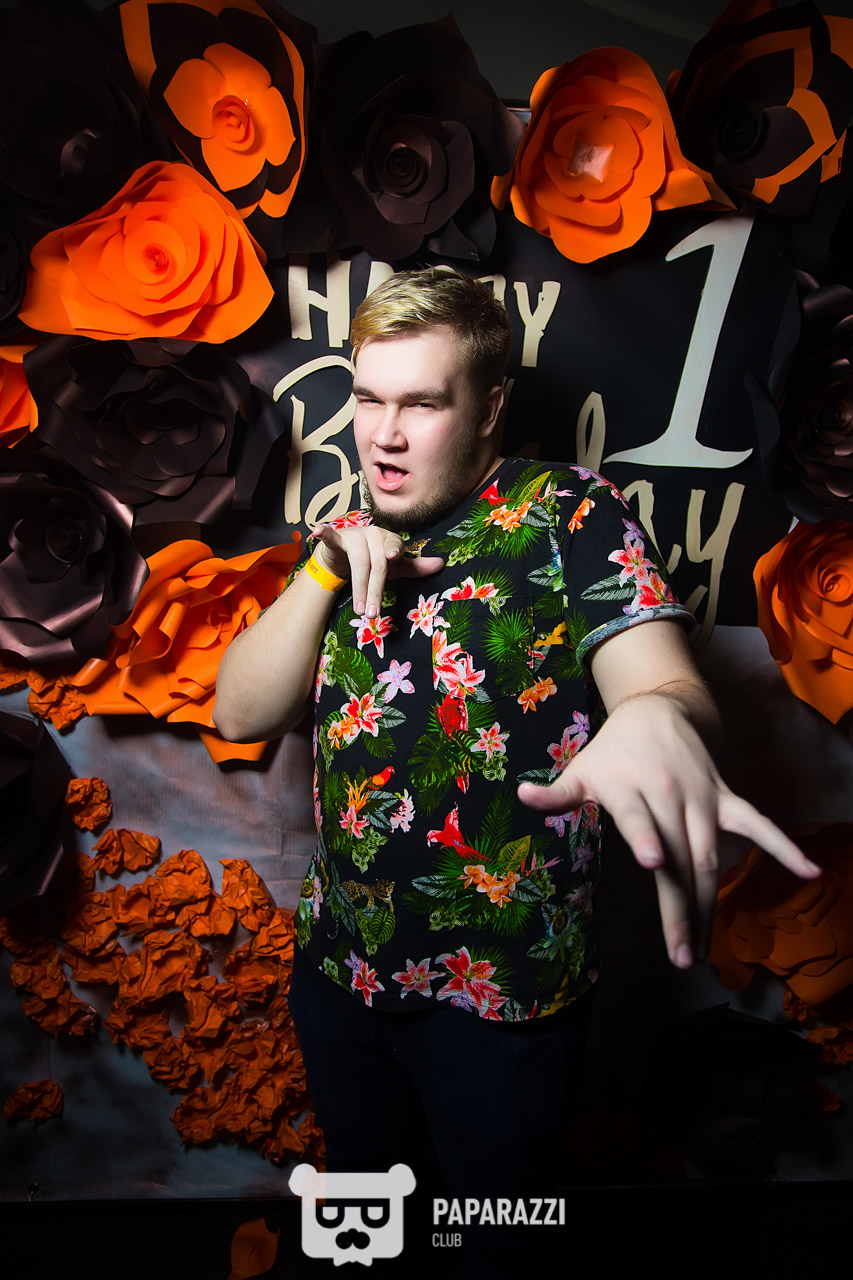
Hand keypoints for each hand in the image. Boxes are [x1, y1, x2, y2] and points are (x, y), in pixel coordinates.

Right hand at [312, 522, 442, 616]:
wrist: (344, 556)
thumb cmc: (373, 561)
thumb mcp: (394, 567)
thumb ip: (415, 567)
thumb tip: (441, 564)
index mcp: (389, 539)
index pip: (394, 549)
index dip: (394, 552)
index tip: (394, 558)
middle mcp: (373, 534)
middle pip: (376, 564)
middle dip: (374, 590)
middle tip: (372, 614)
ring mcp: (354, 536)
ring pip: (358, 562)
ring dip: (358, 588)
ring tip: (360, 610)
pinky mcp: (336, 540)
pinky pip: (331, 537)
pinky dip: (325, 533)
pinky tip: (317, 530)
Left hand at [518, 692, 821, 968]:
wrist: (657, 710)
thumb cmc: (612, 752)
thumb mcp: (581, 769)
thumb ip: (556, 793)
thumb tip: (520, 796)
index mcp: (629, 790)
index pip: (639, 818)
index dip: (646, 838)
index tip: (654, 865)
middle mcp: (669, 796)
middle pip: (678, 857)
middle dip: (681, 908)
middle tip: (681, 956)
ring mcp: (702, 800)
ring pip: (710, 858)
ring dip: (711, 904)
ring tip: (704, 951)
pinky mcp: (725, 799)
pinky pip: (757, 824)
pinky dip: (784, 846)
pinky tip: (811, 872)